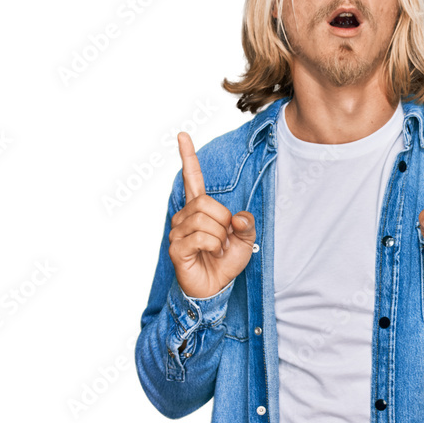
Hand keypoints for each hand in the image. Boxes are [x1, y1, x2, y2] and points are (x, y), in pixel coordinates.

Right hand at [167, 132, 257, 299]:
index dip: (188, 157)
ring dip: (219, 236)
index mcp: (200, 208)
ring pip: (204, 220)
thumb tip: (238, 216)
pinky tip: (211, 254)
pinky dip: (213, 246)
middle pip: (205, 203)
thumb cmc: (226, 261)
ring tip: (218, 249)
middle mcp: (185, 216)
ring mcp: (178, 231)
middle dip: (223, 221)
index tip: (182, 135)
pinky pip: (200, 238)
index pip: (192, 178)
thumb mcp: (246, 240)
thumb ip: (247, 224)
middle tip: (225, 238)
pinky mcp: (176, 248)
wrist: (215, 287)